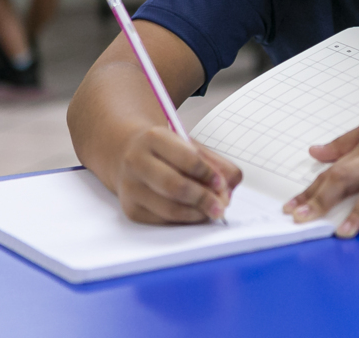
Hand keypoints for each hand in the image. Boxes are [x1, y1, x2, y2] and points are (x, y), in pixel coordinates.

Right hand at [113, 125, 242, 223]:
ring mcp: (130, 187)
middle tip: (221, 206)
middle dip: (204, 199)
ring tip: (211, 211)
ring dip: (197, 213)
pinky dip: (184, 220)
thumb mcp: (190, 146)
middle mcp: (137, 161)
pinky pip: (163, 220)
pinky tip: (195, 214)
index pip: (188, 158)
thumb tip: (229, 187)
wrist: (129, 155)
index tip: (222, 184)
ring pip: (169, 208)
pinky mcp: (131, 209)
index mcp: (154, 138)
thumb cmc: (165, 151)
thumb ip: (214, 163)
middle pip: (175, 186)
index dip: (209, 174)